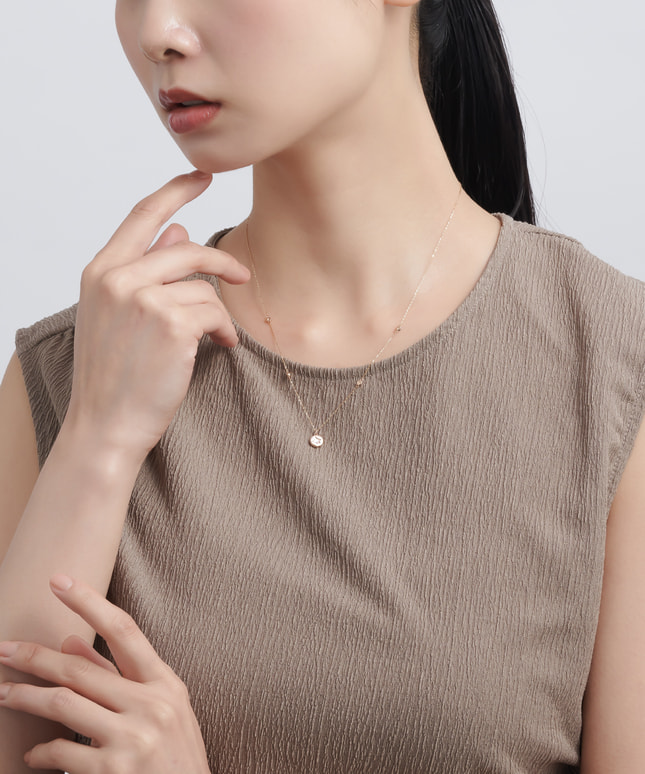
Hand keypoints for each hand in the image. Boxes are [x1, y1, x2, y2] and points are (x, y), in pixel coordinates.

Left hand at [0, 576, 210, 773]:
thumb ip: (117, 676)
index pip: (123, 630)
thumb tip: (69, 641)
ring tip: (3, 692)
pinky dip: (41, 752)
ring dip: (25, 697)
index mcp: (165, 684)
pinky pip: (61, 752)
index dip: (88, 602)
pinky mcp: (112, 773)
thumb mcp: (160, 712)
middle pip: (81, 668)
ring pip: (63, 704)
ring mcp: (132, 740)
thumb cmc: (174, 760)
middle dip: (35, 657)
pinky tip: (33, 755)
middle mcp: (151, 706)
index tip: (59, 580)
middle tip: (3, 649)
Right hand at [67, 170, 249, 459]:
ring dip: (218, 312)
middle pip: (187, 250)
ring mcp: (143, 299)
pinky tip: (221, 346)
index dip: (175, 191)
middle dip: (221, 262)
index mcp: (101, 272)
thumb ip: (146, 270)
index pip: (142, 215)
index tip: (202, 176)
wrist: (106, 425)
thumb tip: (180, 231)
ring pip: (204, 287)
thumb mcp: (118, 316)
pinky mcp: (171, 324)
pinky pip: (215, 312)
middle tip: (243, 273)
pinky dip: (225, 330)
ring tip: (218, 336)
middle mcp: (117, 278)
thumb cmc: (114, 374)